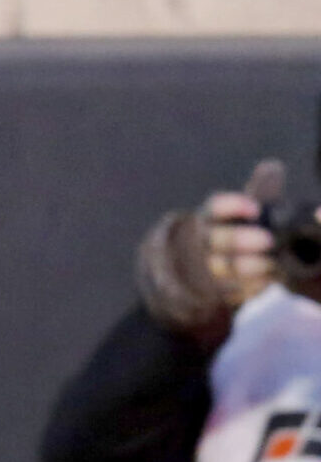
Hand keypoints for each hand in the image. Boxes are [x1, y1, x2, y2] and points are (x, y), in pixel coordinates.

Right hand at [136, 160, 285, 342]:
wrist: (189, 287)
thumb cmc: (222, 241)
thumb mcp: (237, 215)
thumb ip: (257, 193)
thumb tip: (272, 166)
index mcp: (205, 218)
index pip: (213, 208)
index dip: (231, 206)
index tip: (253, 208)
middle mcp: (195, 243)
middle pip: (213, 238)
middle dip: (240, 240)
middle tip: (268, 241)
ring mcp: (196, 270)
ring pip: (217, 267)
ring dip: (247, 267)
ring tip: (273, 266)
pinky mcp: (202, 295)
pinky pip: (223, 291)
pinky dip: (246, 288)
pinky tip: (266, 283)